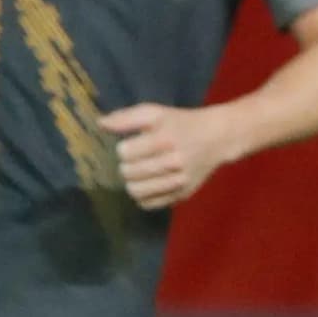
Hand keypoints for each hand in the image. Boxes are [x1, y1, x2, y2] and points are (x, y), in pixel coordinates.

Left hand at [105, 103, 245, 209]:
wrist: (217, 138)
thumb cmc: (181, 122)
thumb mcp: (155, 112)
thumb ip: (126, 118)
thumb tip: (100, 124)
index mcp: (164, 139)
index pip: (124, 153)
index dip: (124, 149)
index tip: (132, 145)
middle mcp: (173, 162)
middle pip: (128, 173)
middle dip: (126, 166)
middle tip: (134, 161)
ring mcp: (179, 181)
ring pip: (137, 192)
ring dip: (132, 183)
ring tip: (138, 174)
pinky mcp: (182, 194)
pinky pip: (149, 204)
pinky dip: (143, 197)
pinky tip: (147, 185)